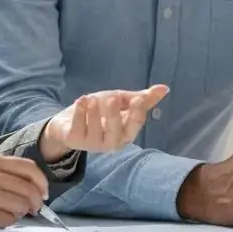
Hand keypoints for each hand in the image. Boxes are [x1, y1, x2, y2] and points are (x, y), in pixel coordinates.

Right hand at [0, 155, 49, 231]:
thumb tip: (26, 189)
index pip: (28, 168)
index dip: (41, 181)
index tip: (44, 192)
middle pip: (29, 188)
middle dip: (36, 201)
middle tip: (34, 209)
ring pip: (21, 205)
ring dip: (21, 213)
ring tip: (9, 214)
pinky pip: (8, 220)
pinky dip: (8, 222)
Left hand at [38, 85, 168, 161]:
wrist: (68, 120)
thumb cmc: (99, 111)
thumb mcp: (120, 101)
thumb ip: (141, 98)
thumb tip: (165, 88)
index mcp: (125, 132)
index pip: (135, 125)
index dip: (137, 113)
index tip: (138, 99)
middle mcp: (111, 142)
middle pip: (117, 133)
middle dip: (115, 116)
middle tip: (113, 98)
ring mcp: (92, 143)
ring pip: (96, 131)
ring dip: (94, 113)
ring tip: (91, 98)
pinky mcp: (75, 140)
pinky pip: (78, 128)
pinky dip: (80, 113)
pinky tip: (81, 100)